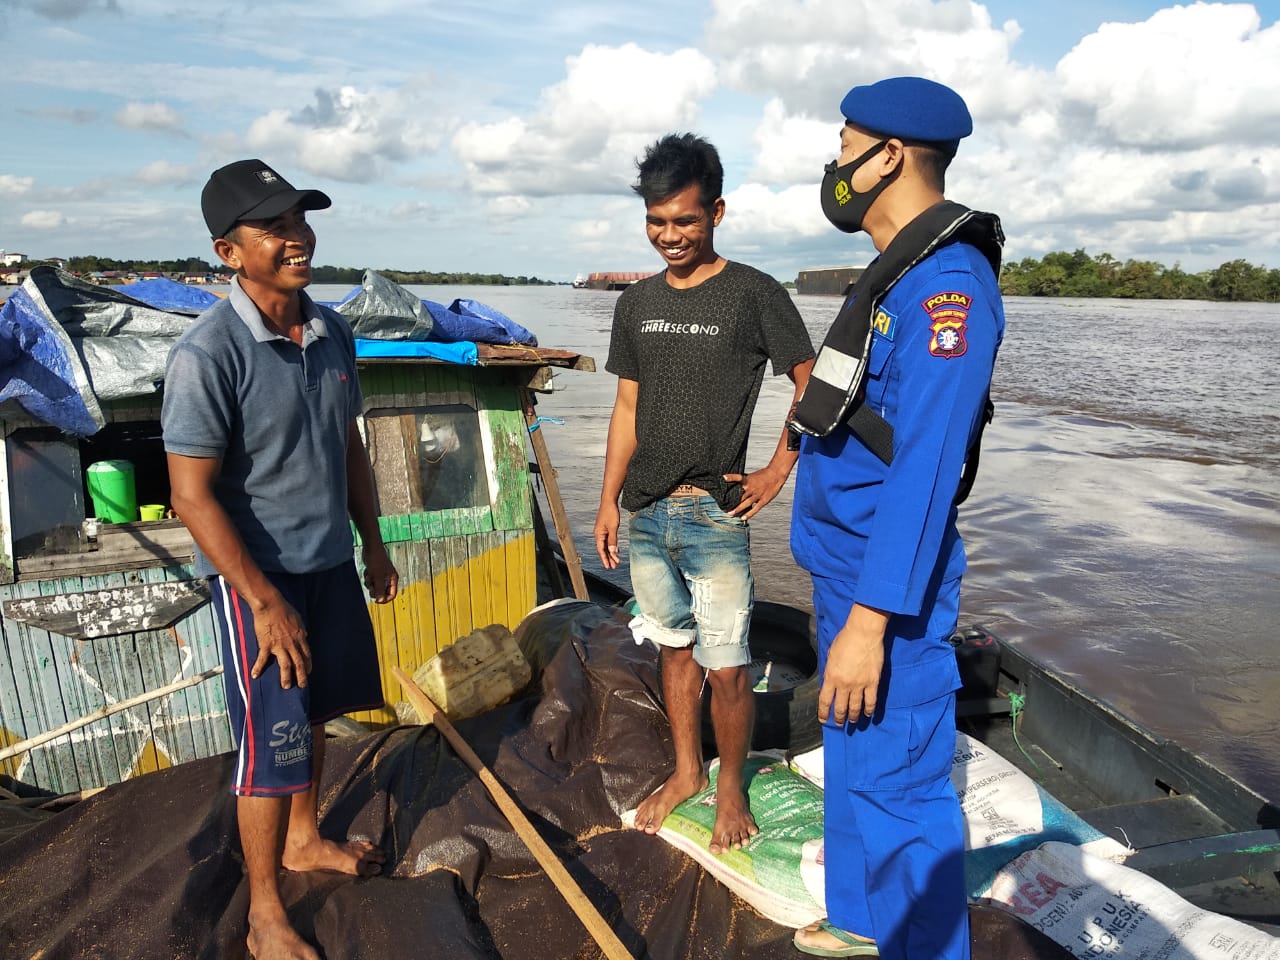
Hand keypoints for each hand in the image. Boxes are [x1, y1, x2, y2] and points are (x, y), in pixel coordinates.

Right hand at [250, 597, 311, 688]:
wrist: (270, 605)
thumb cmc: (284, 609)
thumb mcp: (299, 619)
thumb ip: (302, 629)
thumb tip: (305, 635)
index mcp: (300, 637)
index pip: (307, 655)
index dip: (308, 665)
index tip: (308, 673)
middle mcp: (292, 644)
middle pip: (299, 663)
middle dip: (301, 676)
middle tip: (302, 686)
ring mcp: (279, 645)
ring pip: (285, 665)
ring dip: (286, 677)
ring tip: (285, 686)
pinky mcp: (266, 645)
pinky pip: (262, 659)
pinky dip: (258, 668)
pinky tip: (254, 675)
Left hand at [362, 544, 398, 602]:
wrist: (371, 547)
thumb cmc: (376, 560)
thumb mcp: (377, 576)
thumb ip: (379, 589)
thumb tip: (380, 600)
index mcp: (393, 579)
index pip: (392, 595)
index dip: (384, 599)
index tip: (376, 600)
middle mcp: (388, 578)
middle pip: (382, 592)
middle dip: (375, 590)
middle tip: (371, 587)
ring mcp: (381, 575)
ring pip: (375, 587)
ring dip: (370, 584)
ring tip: (369, 575)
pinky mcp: (375, 573)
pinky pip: (371, 581)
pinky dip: (368, 578)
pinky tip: (368, 570)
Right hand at [594, 501, 621, 569]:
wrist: (609, 501)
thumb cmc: (611, 513)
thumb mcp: (613, 527)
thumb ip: (613, 540)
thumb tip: (612, 552)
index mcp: (599, 534)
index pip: (601, 550)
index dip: (605, 559)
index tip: (608, 567)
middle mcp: (599, 534)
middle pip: (603, 549)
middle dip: (608, 558)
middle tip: (613, 567)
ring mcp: (602, 531)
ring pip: (606, 545)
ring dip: (610, 553)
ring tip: (616, 561)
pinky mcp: (605, 529)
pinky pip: (608, 540)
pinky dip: (611, 546)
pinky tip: (616, 551)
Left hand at [724, 464, 787, 519]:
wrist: (776, 474)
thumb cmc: (763, 475)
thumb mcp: (752, 476)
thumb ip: (745, 482)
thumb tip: (736, 487)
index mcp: (748, 480)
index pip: (738, 477)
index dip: (731, 477)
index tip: (724, 477)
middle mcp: (751, 488)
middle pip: (740, 496)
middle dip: (732, 502)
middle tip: (724, 508)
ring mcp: (757, 494)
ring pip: (746, 503)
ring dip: (738, 509)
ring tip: (731, 514)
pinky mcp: (763, 500)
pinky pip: (755, 508)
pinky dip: (749, 514)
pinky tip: (743, 518)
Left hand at [818, 606, 888, 724]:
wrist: (863, 634)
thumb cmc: (845, 640)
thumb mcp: (830, 656)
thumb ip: (830, 671)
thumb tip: (830, 682)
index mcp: (831, 677)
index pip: (825, 700)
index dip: (824, 712)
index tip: (823, 719)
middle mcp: (844, 684)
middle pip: (841, 707)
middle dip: (839, 718)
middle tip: (838, 723)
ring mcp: (860, 685)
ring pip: (855, 707)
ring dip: (853, 716)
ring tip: (852, 721)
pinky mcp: (873, 682)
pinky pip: (871, 701)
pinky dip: (869, 709)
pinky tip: (867, 714)